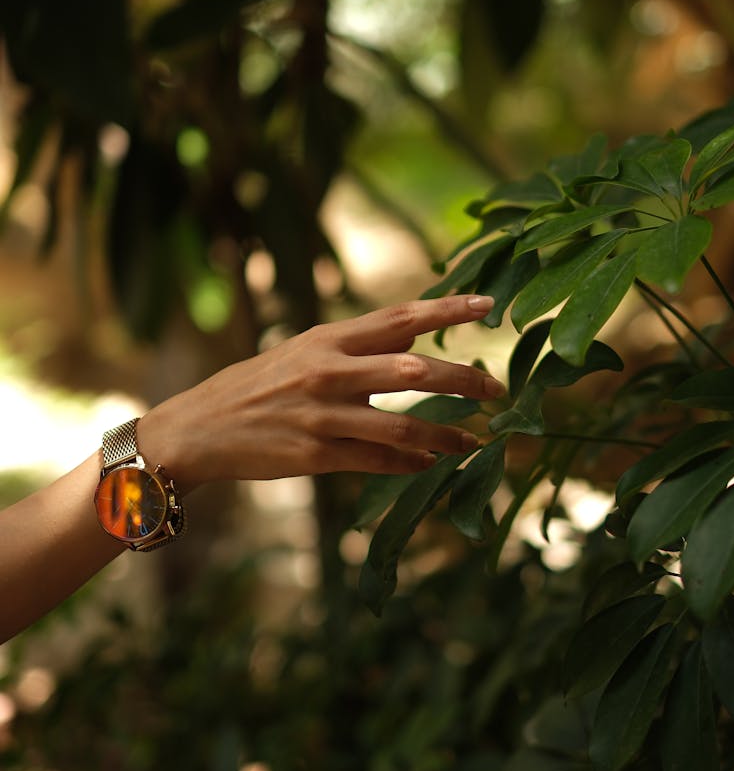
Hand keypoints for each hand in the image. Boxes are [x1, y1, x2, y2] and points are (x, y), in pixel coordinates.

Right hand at [138, 295, 502, 488]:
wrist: (199, 429)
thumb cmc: (257, 385)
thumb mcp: (305, 351)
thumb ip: (360, 346)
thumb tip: (417, 340)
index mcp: (328, 339)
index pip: (400, 317)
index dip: (447, 310)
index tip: (488, 306)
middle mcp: (329, 371)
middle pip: (415, 372)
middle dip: (464, 380)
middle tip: (497, 388)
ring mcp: (322, 415)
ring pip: (403, 425)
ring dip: (446, 435)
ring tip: (473, 442)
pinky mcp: (315, 455)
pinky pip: (377, 461)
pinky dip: (409, 464)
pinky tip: (429, 465)